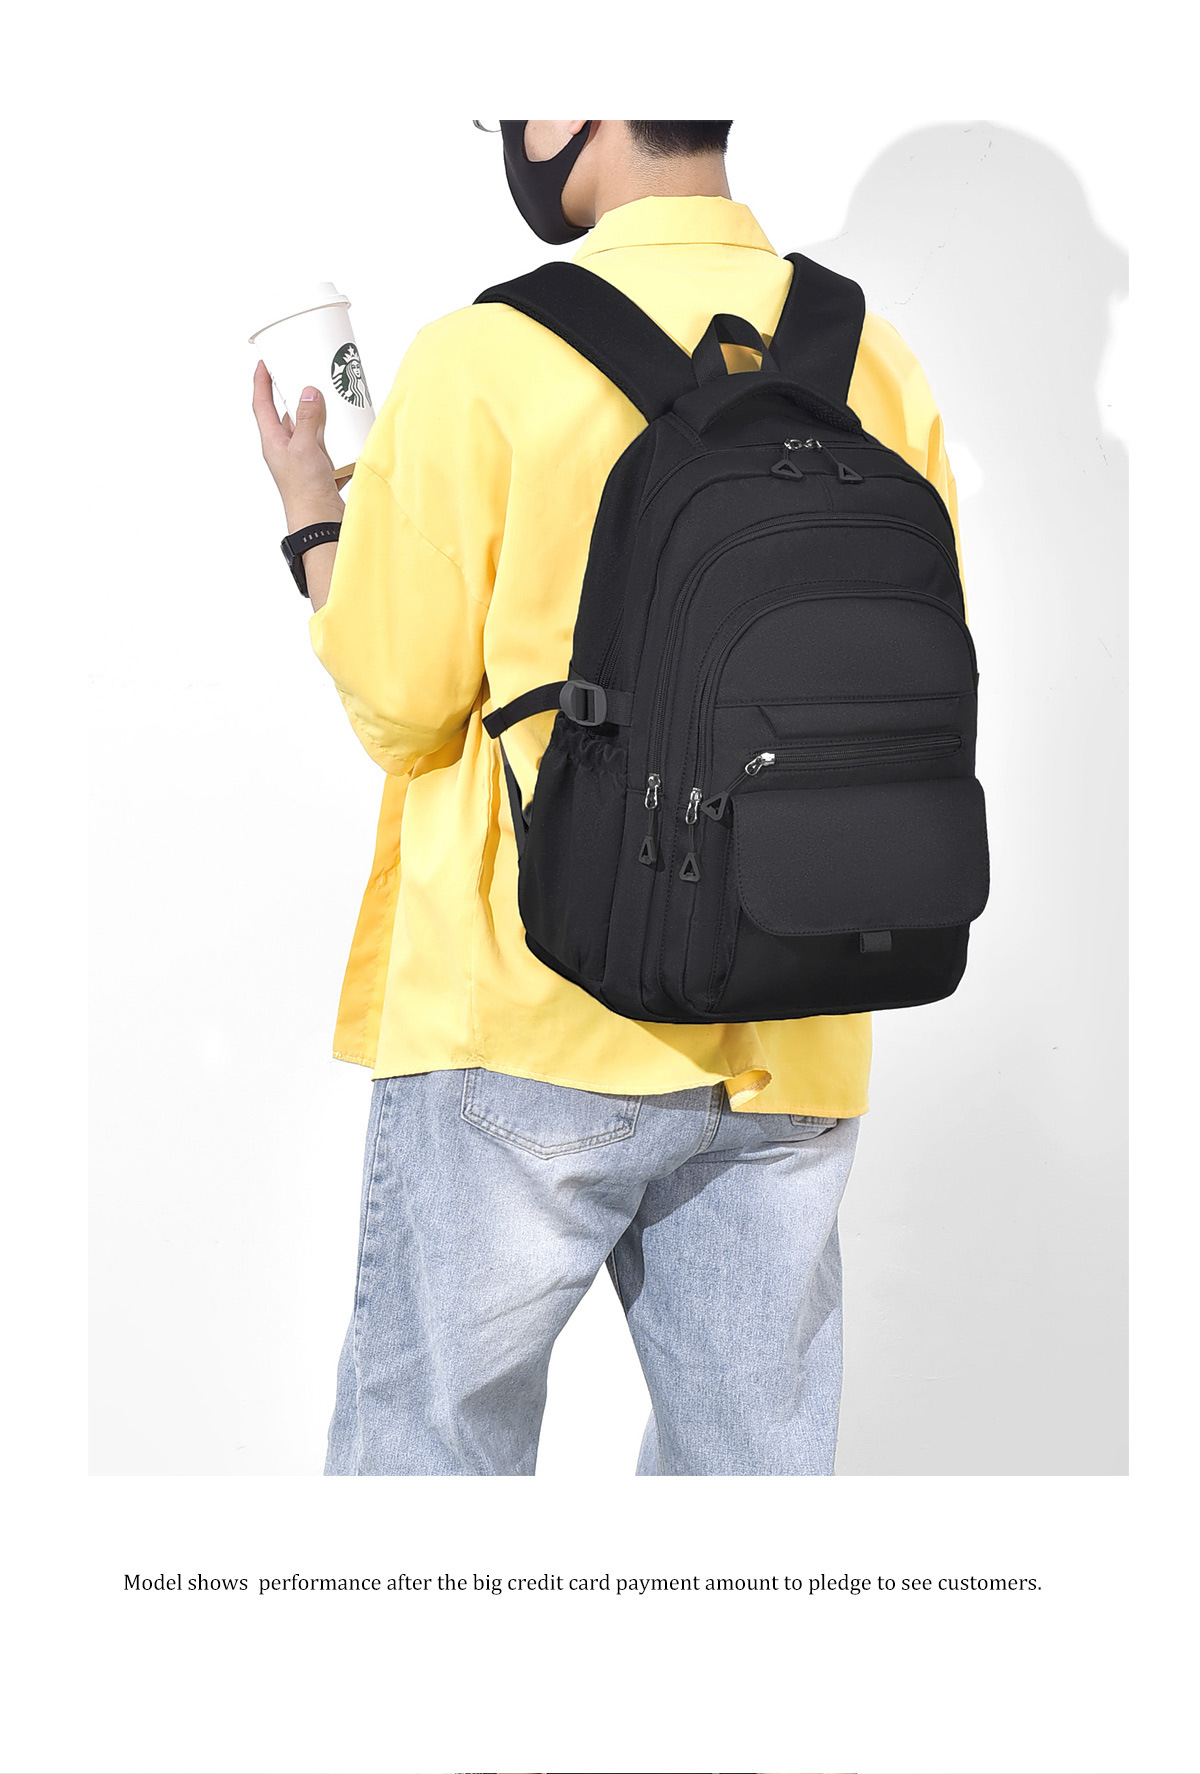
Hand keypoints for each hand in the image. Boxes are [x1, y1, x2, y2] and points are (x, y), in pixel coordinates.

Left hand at [252, 360, 346, 532]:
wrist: (320, 523)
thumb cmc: (304, 491)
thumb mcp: (304, 448)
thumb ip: (308, 419)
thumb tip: (309, 391)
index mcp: (273, 442)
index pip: (261, 404)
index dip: (261, 381)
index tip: (265, 361)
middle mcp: (286, 449)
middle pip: (289, 414)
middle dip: (299, 395)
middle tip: (309, 375)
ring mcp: (303, 460)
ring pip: (311, 429)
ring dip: (323, 416)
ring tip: (336, 399)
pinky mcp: (321, 470)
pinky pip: (329, 447)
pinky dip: (339, 438)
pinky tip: (350, 430)